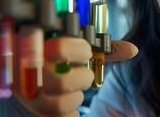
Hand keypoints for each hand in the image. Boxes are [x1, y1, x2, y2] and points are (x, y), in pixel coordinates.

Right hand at [17, 37, 137, 116]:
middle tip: (84, 74)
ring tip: (74, 88)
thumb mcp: (75, 51)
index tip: (86, 51)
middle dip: (82, 78)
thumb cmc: (57, 62)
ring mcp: (29, 96)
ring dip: (77, 96)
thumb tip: (132, 49)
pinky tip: (67, 100)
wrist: (30, 84)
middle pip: (59, 83)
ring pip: (61, 105)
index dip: (79, 50)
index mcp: (37, 49)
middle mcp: (27, 74)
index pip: (58, 48)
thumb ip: (101, 49)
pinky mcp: (37, 112)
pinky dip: (71, 110)